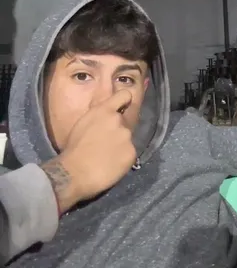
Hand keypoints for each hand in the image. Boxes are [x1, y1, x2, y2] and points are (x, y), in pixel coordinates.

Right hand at [41, 89, 136, 213]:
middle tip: (106, 143)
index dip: (124, 101)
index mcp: (104, 111)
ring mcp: (127, 137)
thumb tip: (105, 116)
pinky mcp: (132, 153)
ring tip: (107, 156)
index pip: (125, 95)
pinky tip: (112, 165)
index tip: (122, 108)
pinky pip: (129, 153)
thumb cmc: (73, 148)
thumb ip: (99, 117)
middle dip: (117, 130)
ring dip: (120, 144)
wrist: (74, 172)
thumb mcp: (83, 123)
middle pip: (124, 122)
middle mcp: (119, 120)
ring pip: (126, 138)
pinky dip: (123, 158)